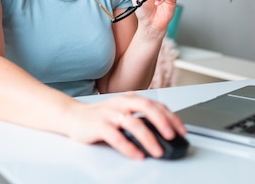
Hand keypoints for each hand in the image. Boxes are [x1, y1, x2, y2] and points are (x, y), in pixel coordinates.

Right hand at [63, 93, 186, 158]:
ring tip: (157, 151)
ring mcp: (110, 113)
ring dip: (148, 138)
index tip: (182, 130)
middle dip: (162, 122)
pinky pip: (116, 136)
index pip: (156, 105)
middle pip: (146, 108)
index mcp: (130, 98)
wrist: (73, 116)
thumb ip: (141, 119)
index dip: (171, 117)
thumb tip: (165, 133)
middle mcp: (121, 103)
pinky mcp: (98, 125)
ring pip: (132, 123)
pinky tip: (137, 155)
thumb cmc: (102, 116)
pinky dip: (128, 147)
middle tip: (172, 136)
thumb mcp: (124, 112)